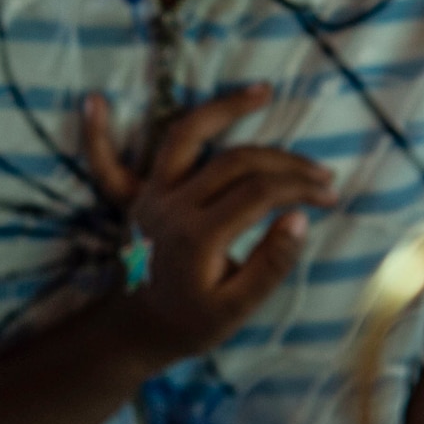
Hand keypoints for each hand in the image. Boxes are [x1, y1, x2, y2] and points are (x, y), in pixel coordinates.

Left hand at [85, 86, 336, 365]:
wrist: (137, 332)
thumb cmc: (192, 324)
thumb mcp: (237, 309)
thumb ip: (270, 263)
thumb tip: (300, 219)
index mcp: (198, 236)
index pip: (260, 193)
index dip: (300, 188)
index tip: (329, 196)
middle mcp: (170, 206)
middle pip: (236, 161)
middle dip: (285, 162)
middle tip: (321, 173)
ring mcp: (148, 197)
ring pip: (186, 135)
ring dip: (224, 108)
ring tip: (264, 91)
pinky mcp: (134, 197)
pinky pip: (109, 162)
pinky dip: (97, 133)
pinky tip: (94, 100)